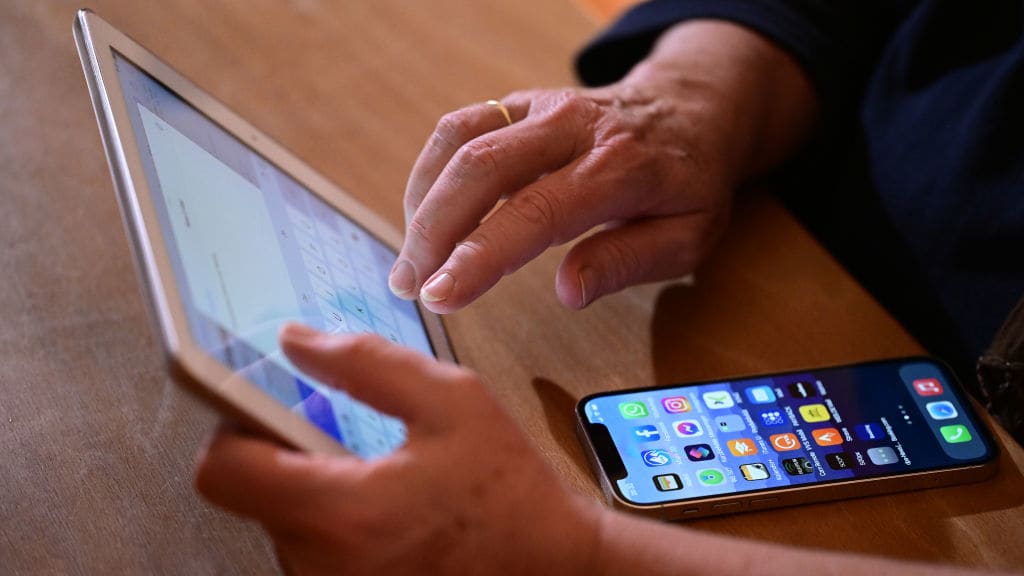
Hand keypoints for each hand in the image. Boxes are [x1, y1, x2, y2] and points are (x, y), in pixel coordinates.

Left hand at [194, 324, 601, 574]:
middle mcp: (323, 565)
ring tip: (374, 471)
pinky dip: (332, 517)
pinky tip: (383, 502)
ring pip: (280, 520)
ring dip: (312, 485)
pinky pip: (310, 547)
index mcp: (342, 513)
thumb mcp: (451, 402)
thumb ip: (366, 364)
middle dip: (287, 452)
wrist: (550, 566)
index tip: (264, 406)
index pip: (222, 471)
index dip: (234, 426)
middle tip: (340, 432)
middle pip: (251, 493)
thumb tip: (297, 343)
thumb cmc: (509, 495)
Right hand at [388, 20, 816, 312]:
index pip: (535, 212)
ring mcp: (542, 107)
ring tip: (410, 259)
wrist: (694, 108)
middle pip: (480, 168)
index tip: (439, 297)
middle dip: (433, 232)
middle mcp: (573, 127)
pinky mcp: (522, 102)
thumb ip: (629, 261)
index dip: (479, 256)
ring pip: (460, 141)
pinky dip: (431, 172)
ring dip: (422, 202)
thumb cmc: (691, 181)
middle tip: (409, 287)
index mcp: (620, 167)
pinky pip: (460, 126)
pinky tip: (426, 216)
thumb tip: (569, 290)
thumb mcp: (689, 237)